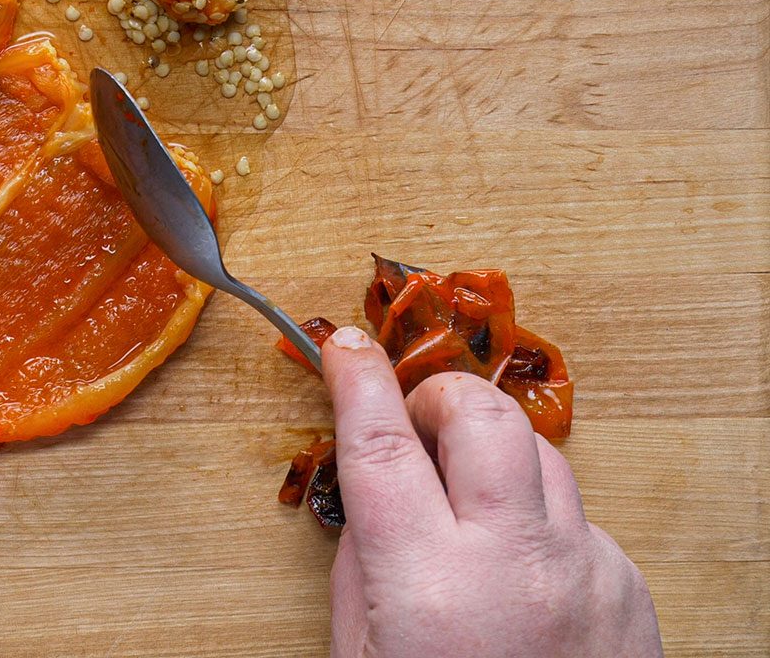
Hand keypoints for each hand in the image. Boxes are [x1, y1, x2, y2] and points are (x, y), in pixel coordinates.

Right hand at [322, 326, 661, 657]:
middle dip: (441, 396)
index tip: (343, 347)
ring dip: (494, 459)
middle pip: (483, 418)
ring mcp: (584, 575)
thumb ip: (366, 560)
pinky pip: (580, 521)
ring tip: (466, 501)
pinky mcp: (630, 593)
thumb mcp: (359, 652)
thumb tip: (374, 486)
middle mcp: (513, 566)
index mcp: (425, 583)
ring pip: (540, 457)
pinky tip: (518, 575)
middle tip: (415, 419)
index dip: (355, 378)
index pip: (380, 440)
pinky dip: (542, 526)